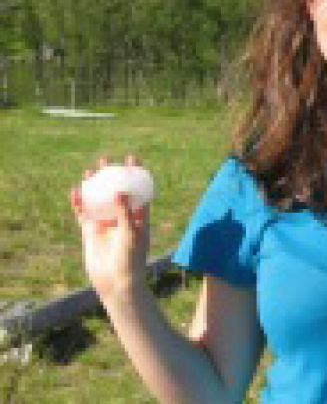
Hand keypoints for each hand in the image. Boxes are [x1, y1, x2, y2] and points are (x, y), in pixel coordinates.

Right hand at [71, 155, 150, 301]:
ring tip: (90, 170)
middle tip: (106, 159)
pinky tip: (75, 191)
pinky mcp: (92, 231)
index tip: (132, 158)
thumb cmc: (130, 258)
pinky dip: (80, 202)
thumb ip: (126, 213)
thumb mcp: (131, 234)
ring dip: (94, 185)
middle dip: (112, 175)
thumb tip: (120, 191)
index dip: (136, 174)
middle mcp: (123, 217)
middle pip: (117, 190)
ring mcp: (106, 223)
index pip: (139, 190)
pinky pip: (84, 213)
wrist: (116, 281)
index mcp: (139, 216)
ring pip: (99, 199)